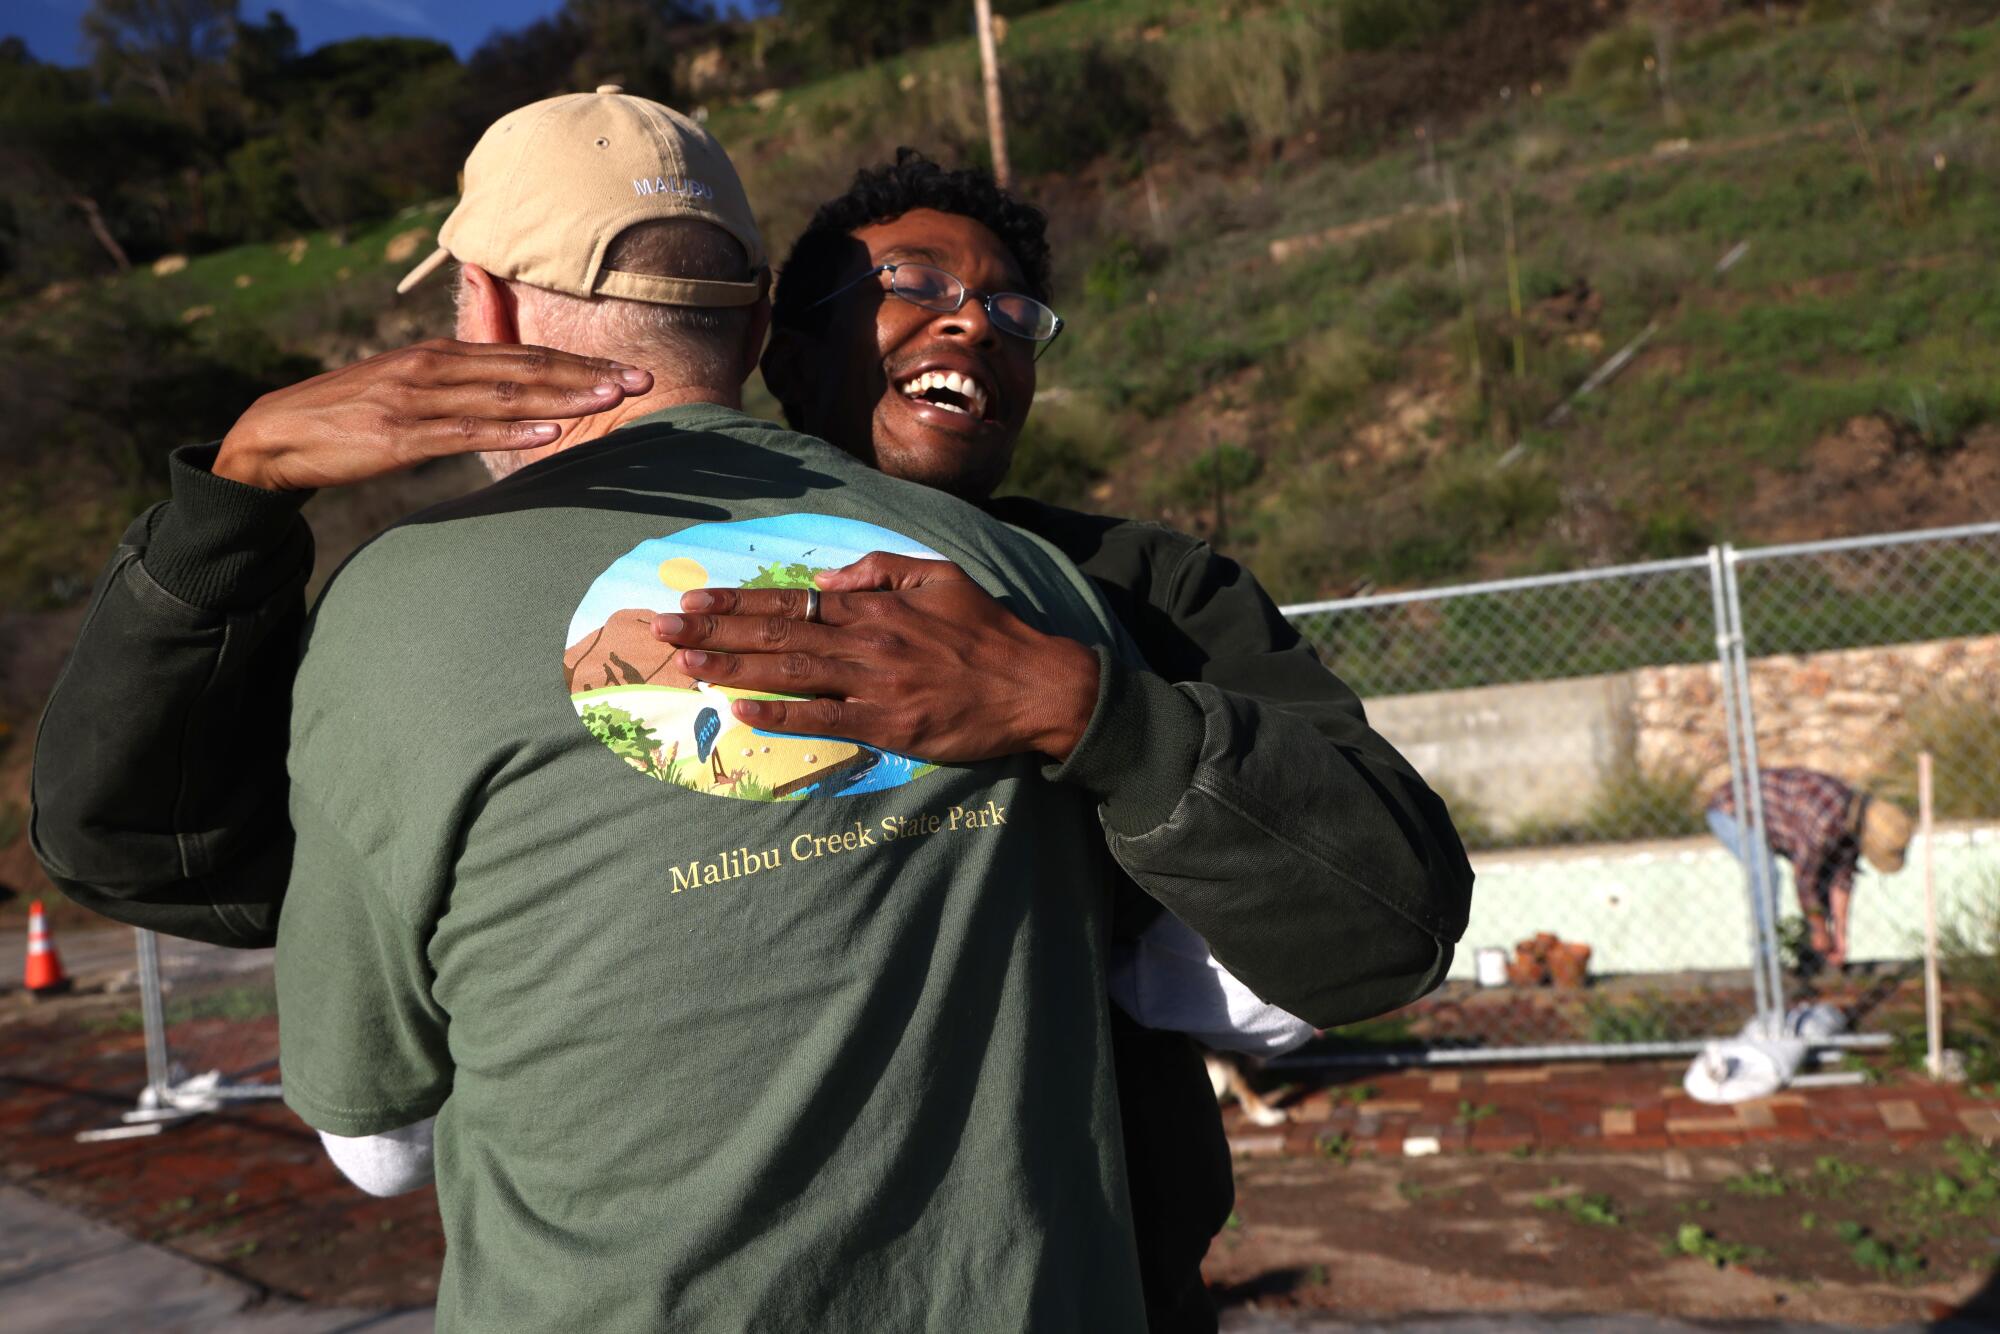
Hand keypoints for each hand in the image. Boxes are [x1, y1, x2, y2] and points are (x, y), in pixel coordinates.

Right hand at [212, 339, 652, 489]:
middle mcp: (435, 367)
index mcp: (443, 356)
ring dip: (562, 396)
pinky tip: (547, 432)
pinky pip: (464, 432)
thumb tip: (515, 397)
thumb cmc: (353, 416)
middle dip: (588, 374)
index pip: (525, 355)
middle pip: (526, 368)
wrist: (278, 433)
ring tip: (609, 399)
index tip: (629, 371)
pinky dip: (510, 431)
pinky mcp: (399, 435)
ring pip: (504, 395)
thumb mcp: (412, 388)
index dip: (581, 362)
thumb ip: (462, 387)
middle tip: (642, 381)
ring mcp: (417, 399)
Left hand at [651, 552, 1101, 763]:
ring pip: (789, 672)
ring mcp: (874, 684)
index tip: (693, 599)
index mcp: (875, 604)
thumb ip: (880, 570)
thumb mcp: (939, 575)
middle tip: (662, 626)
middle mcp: (866, 640)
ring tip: (685, 662)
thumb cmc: (987, 631)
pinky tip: (739, 709)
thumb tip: (827, 579)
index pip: (791, 598)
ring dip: (732, 667)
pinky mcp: (888, 725)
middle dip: (714, 630)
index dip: (737, 601)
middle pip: (776, 632)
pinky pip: (822, 719)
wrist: (1035, 685)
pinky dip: (779, 713)